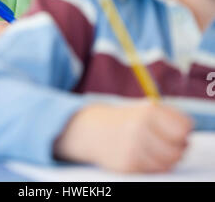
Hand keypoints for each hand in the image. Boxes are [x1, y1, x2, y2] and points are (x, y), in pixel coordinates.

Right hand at [54, 100, 192, 172]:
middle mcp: (141, 129)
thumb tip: (187, 130)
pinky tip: (146, 156)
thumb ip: (168, 116)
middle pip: (177, 149)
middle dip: (178, 148)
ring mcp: (133, 148)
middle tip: (170, 144)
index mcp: (148, 111)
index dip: (184, 131)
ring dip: (167, 159)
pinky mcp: (128, 165)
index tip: (178, 131)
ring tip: (158, 151)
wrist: (92, 129)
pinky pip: (154, 171)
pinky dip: (154, 166)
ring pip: (168, 163)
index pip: (183, 128)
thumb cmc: (125, 118)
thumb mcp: (145, 108)